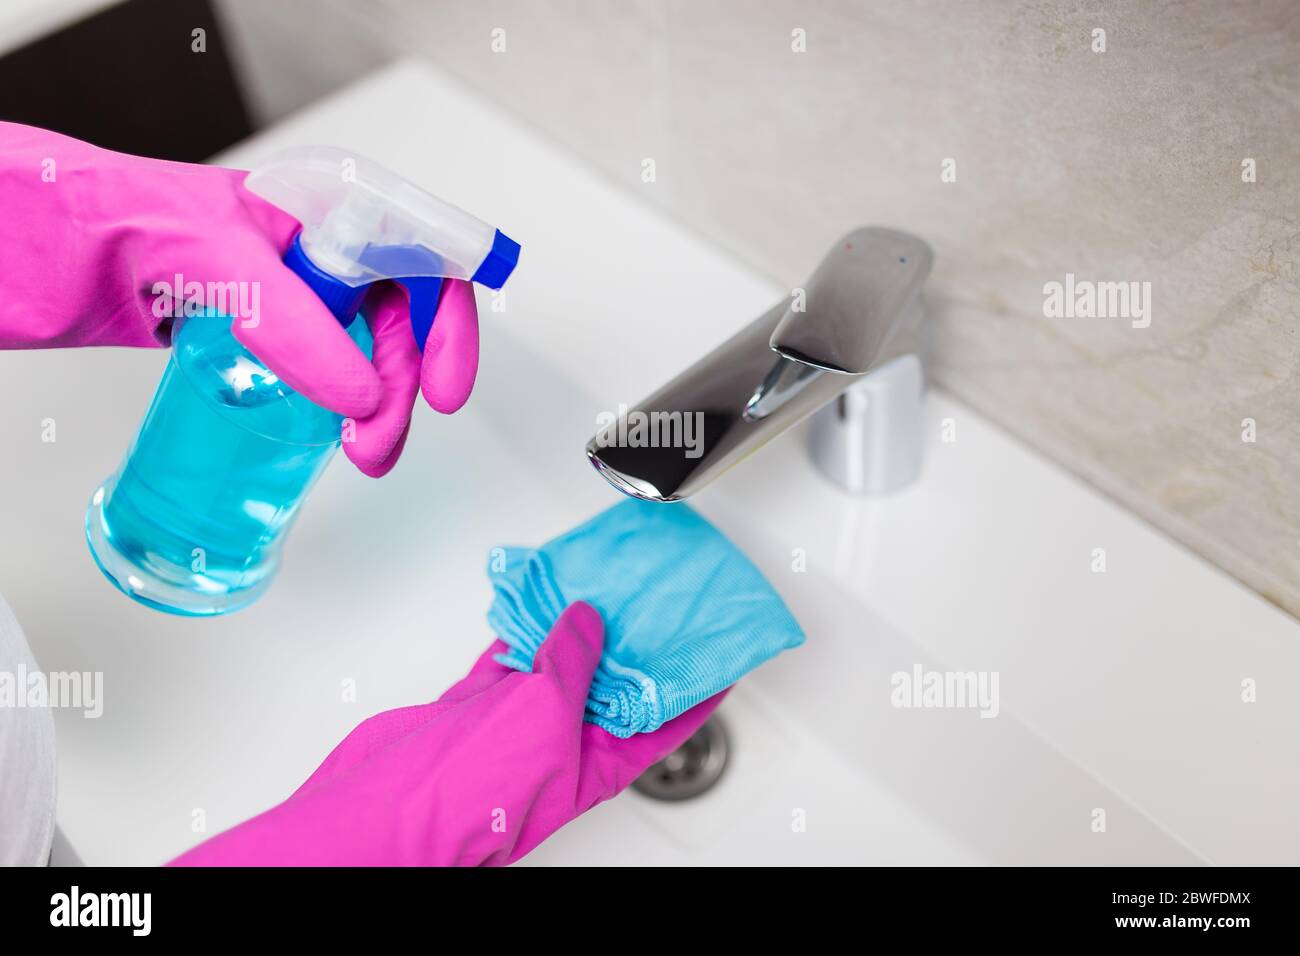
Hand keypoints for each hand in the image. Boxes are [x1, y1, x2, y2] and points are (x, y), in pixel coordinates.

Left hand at [0, 121, 476, 475]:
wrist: (50, 245)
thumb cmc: (119, 218)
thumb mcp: (218, 261)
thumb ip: (296, 325)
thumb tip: (361, 394)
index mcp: (328, 211)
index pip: (425, 261)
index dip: (448, 327)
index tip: (445, 390)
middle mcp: (323, 253)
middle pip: (404, 323)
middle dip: (405, 388)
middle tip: (375, 443)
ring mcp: (298, 296)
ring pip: (372, 354)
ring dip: (379, 408)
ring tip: (360, 452)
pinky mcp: (271, 333)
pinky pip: (330, 371)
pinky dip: (342, 408)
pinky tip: (330, 431)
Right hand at [169, 603, 725, 865]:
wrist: (389, 809)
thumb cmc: (472, 793)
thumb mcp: (546, 713)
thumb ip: (573, 659)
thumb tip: (592, 619)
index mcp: (598, 759)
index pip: (667, 716)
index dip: (696, 681)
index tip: (718, 646)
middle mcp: (562, 740)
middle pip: (614, 681)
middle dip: (634, 638)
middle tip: (654, 592)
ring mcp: (516, 723)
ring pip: (558, 662)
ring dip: (574, 623)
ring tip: (599, 579)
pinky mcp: (475, 707)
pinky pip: (509, 657)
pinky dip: (519, 627)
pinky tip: (530, 598)